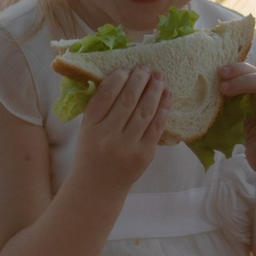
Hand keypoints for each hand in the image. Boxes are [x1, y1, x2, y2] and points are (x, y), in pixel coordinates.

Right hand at [73, 64, 167, 190]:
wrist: (98, 187)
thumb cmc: (92, 152)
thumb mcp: (88, 128)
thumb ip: (101, 106)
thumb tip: (124, 76)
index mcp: (90, 126)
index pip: (105, 95)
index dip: (118, 78)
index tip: (126, 68)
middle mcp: (108, 136)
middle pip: (127, 100)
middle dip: (139, 79)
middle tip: (146, 67)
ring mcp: (128, 146)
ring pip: (145, 111)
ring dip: (154, 90)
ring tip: (159, 76)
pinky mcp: (144, 154)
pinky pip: (157, 126)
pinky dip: (164, 108)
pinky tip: (167, 95)